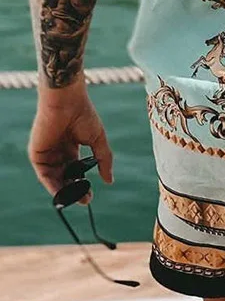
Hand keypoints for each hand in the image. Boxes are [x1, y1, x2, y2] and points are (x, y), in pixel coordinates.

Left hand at [28, 82, 112, 197]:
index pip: (75, 170)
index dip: (82, 183)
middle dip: (74, 190)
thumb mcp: (98, 139)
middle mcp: (58, 151)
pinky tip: (62, 192)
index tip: (90, 195)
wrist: (67, 101)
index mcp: (71, 146)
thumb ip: (103, 160)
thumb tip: (110, 181)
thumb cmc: (84, 114)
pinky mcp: (37, 154)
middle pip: (65, 177)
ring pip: (55, 179)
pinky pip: (44, 175)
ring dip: (64, 191)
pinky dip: (52, 185)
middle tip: (85, 199)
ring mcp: (47, 153)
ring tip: (77, 198)